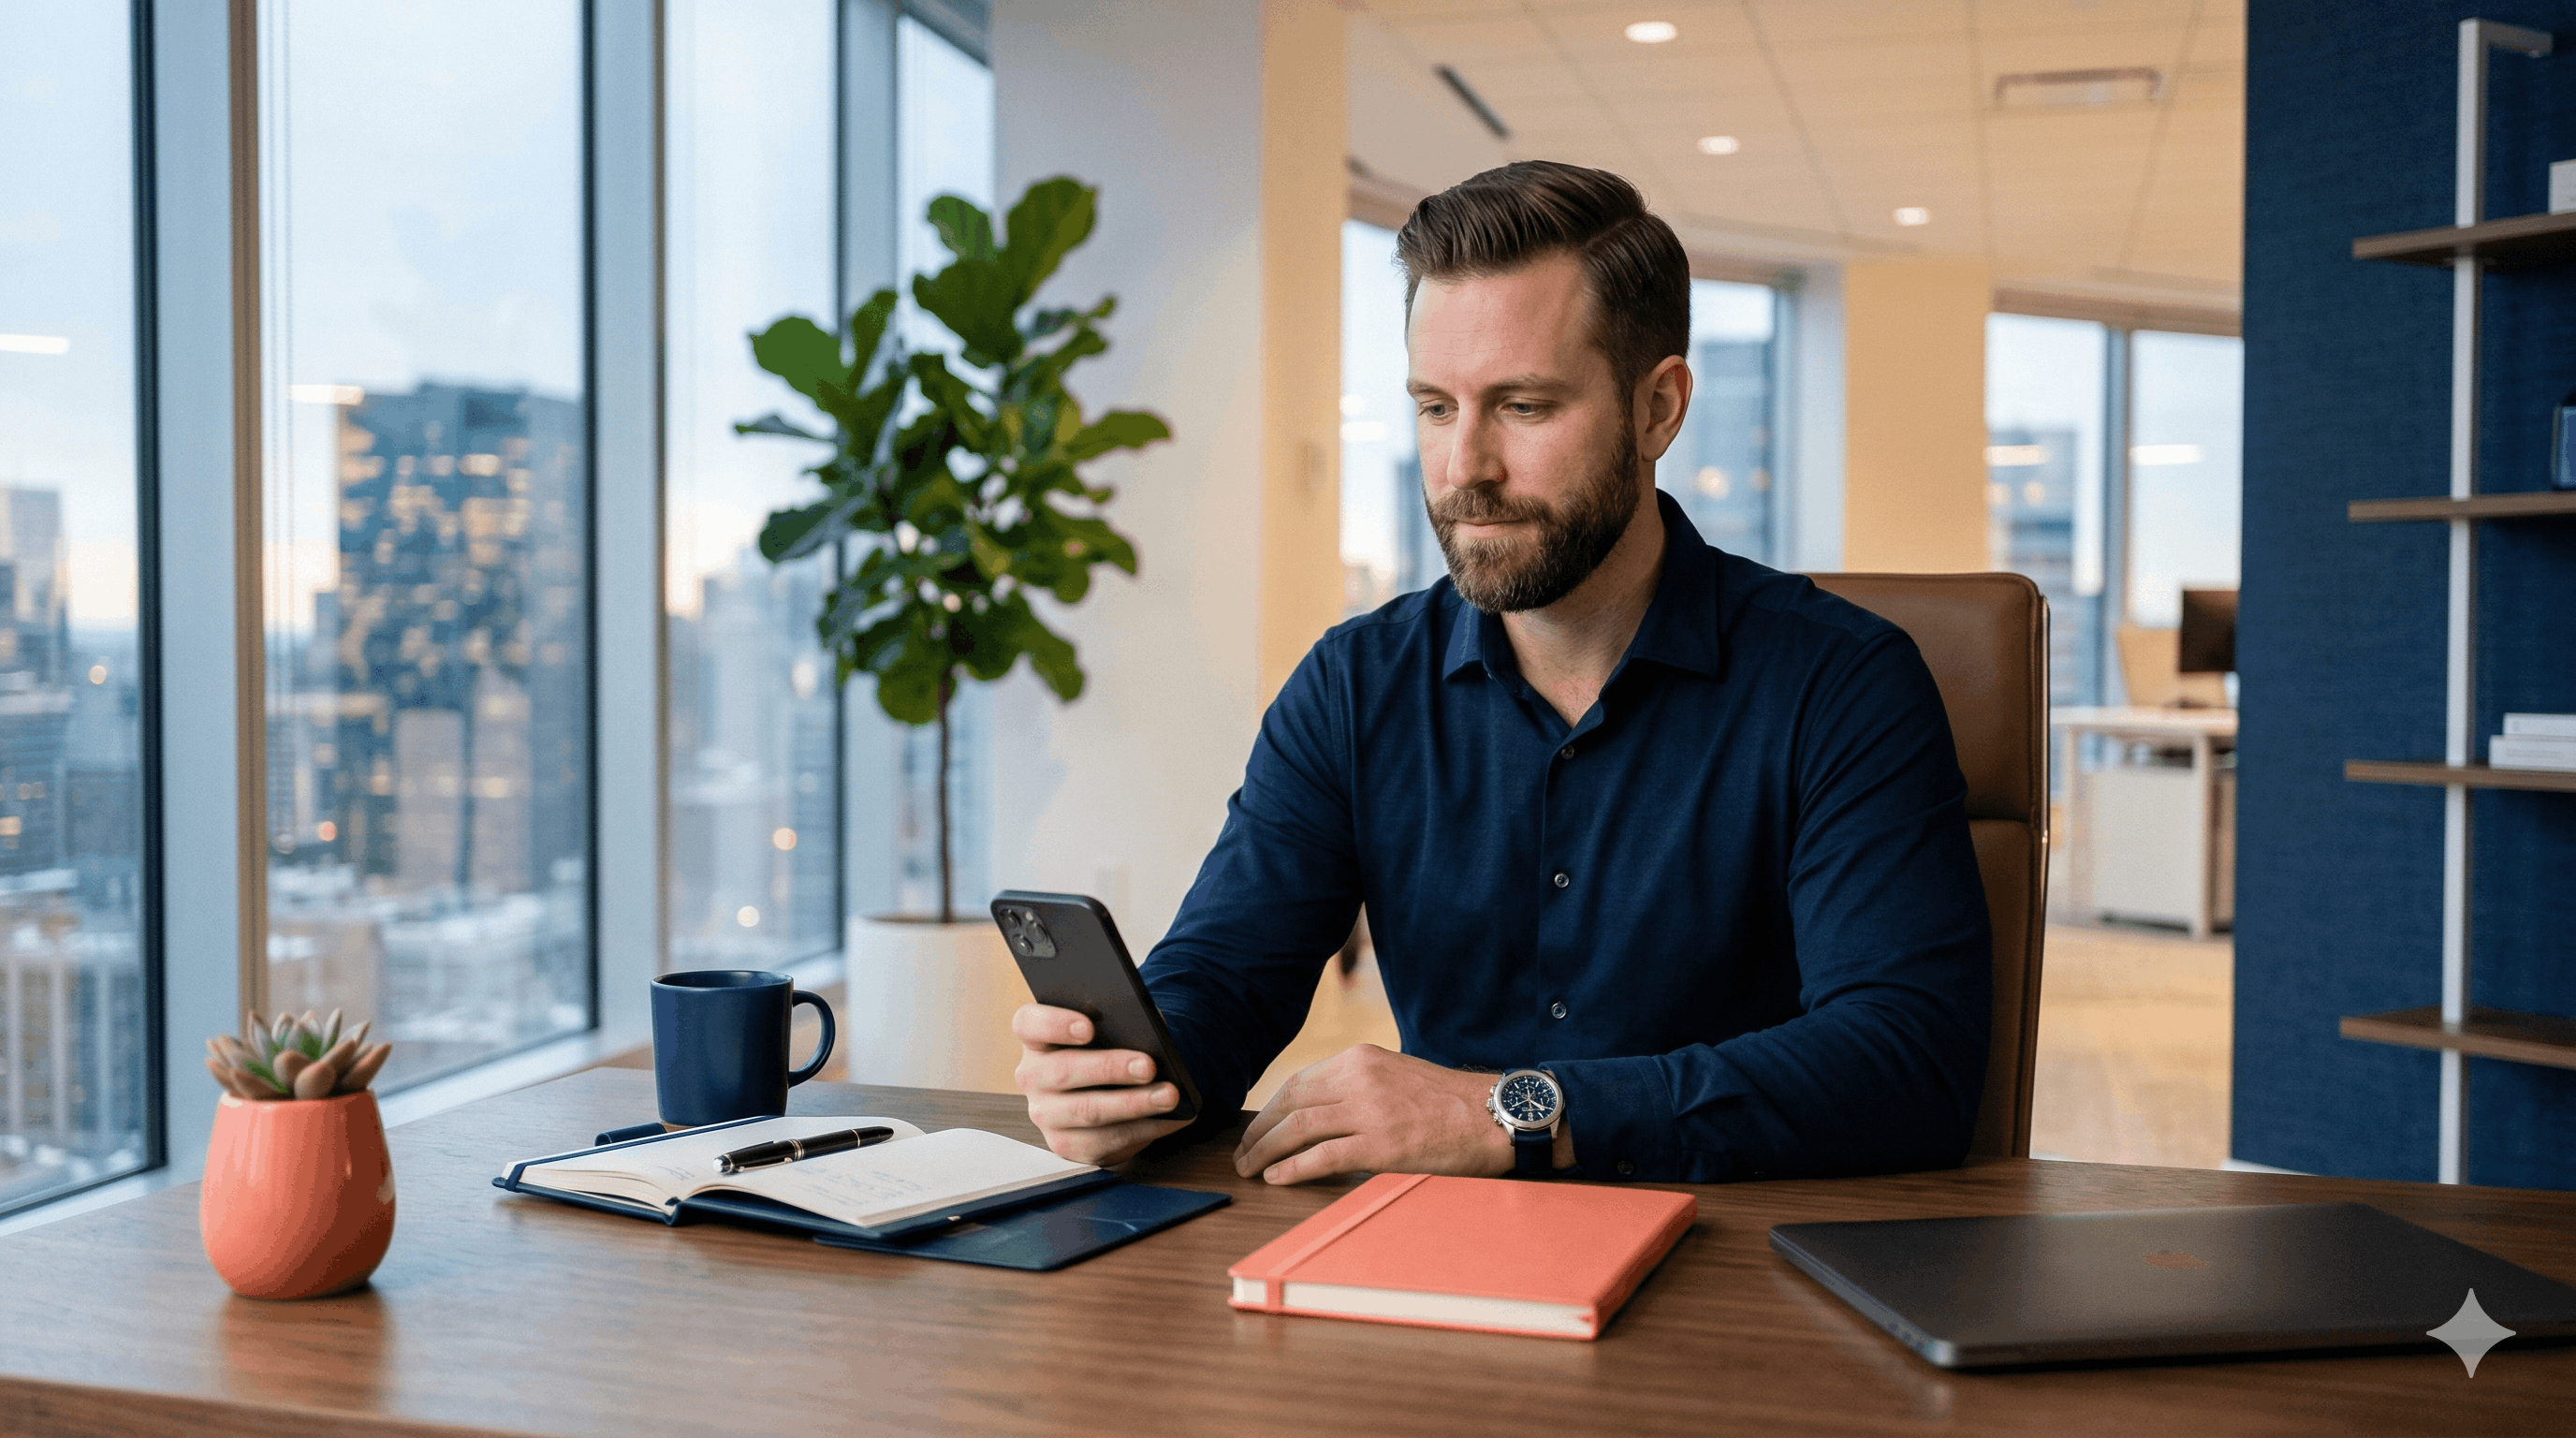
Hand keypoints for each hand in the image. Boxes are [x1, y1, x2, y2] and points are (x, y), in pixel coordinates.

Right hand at [1012, 1003, 1188, 1165]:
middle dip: (1110, 1068)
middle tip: (1148, 1066)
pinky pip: (1103, 1142)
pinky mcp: (1064, 1144)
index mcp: (1037, 1037)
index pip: (1029, 1023)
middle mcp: (1033, 1076)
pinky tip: (1169, 1119)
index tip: (1089, 1028)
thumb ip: (1120, 1023)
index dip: (1055, 1024)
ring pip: (1086, 1111)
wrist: (1106, 1092)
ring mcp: (1044, 1114)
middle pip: (1063, 1070)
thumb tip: (1151, 1031)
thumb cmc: (1109, 1048)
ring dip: (1132, 1104)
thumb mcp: (1110, 1029)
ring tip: (1168, 1096)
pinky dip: (1142, 1129)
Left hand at [1234, 1044, 1520, 1184]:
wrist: (1494, 1115)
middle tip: (1243, 1153)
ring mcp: (1369, 1111)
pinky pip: (1321, 1157)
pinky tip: (1276, 1177)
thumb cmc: (1451, 1103)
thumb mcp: (1398, 1076)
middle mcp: (1359, 1078)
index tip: (1257, 1128)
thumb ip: (1360, 1087)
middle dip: (1259, 1131)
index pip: (1300, 1083)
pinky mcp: (1380, 1144)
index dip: (1271, 1109)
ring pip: (1298, 1129)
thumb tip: (1321, 1113)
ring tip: (1250, 1169)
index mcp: (1362, 1059)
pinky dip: (1292, 1168)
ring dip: (1266, 1151)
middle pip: (1290, 1103)